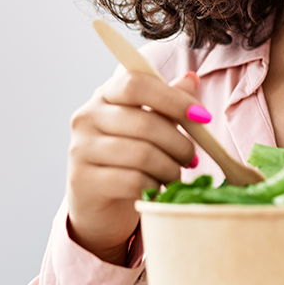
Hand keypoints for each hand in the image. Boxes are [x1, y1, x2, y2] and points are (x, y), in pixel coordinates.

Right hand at [66, 68, 203, 263]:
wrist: (99, 205)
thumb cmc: (129, 159)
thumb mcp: (150, 126)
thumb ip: (169, 103)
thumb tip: (191, 79)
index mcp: (105, 95)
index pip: (137, 83)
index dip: (174, 98)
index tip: (202, 117)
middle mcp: (87, 117)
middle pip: (145, 122)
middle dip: (179, 143)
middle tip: (191, 158)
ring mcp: (81, 149)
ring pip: (142, 154)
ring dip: (170, 168)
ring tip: (175, 175)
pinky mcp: (83, 181)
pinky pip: (133, 181)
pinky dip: (154, 186)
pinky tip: (157, 188)